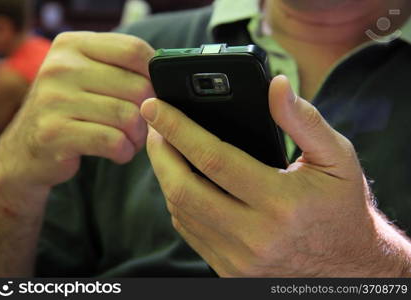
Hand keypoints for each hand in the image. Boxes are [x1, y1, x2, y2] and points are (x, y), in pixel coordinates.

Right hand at [0, 32, 154, 207]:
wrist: (27, 148)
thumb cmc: (69, 110)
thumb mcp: (87, 77)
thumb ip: (121, 69)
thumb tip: (166, 79)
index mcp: (73, 45)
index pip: (134, 50)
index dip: (155, 75)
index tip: (155, 93)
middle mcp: (61, 66)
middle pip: (137, 87)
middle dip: (150, 113)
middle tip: (142, 126)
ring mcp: (55, 99)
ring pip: (128, 116)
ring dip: (138, 136)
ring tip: (131, 140)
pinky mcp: (55, 132)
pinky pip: (113, 141)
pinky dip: (125, 151)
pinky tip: (120, 152)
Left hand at [142, 75, 409, 276]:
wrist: (347, 265)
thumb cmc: (341, 206)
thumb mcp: (336, 158)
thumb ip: (303, 120)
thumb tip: (275, 86)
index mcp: (282, 204)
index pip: (214, 159)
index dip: (179, 129)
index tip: (154, 107)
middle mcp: (255, 237)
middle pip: (184, 188)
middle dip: (159, 152)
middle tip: (153, 125)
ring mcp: (239, 259)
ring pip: (181, 211)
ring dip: (165, 175)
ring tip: (164, 147)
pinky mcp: (230, 269)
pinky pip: (189, 231)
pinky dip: (177, 201)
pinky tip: (181, 179)